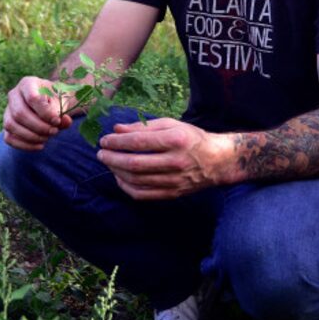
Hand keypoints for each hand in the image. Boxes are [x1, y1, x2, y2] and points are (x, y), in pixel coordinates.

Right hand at [1, 75, 73, 150]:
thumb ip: (62, 112)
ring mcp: (7, 110)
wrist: (50, 102)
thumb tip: (65, 122)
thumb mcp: (61, 102)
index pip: (32, 98)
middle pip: (19, 113)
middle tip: (54, 131)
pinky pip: (9, 138)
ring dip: (31, 136)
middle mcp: (14, 95)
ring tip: (47, 137)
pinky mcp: (7, 125)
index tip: (57, 121)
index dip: (45, 113)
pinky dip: (24, 145)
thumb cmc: (55, 100)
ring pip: (11, 125)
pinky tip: (40, 146)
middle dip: (39, 127)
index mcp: (27, 83)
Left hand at [95, 117, 233, 199]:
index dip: (117, 142)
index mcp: (175, 140)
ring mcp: (174, 180)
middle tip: (100, 153)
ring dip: (116, 172)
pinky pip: (143, 195)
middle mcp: (175, 162)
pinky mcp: (172, 194)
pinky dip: (126, 187)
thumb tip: (116, 130)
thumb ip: (143, 127)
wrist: (218, 161)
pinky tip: (119, 178)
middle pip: (134, 164)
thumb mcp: (171, 125)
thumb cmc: (191, 138)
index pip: (138, 142)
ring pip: (136, 180)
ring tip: (108, 163)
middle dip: (112, 158)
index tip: (104, 140)